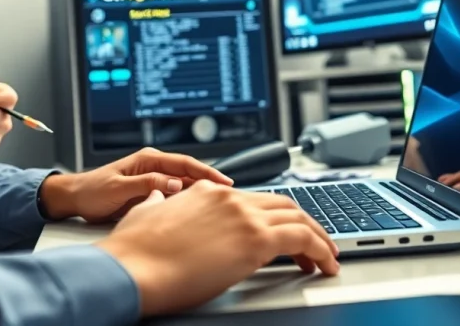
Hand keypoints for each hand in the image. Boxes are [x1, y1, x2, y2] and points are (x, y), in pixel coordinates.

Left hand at [38, 147, 233, 222]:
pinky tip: (199, 213)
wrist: (75, 200)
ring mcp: (153, 180)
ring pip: (185, 186)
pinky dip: (189, 203)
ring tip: (221, 205)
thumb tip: (174, 184)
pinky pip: (175, 197)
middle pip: (190, 174)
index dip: (207, 173)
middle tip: (231, 196)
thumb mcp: (119, 189)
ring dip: (202, 194)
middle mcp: (153, 167)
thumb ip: (147, 185)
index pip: (185, 164)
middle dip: (211, 184)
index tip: (224, 182)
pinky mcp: (151, 193)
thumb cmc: (92, 192)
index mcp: (148, 160)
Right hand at [96, 181, 339, 316]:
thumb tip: (158, 198)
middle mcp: (229, 198)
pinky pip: (303, 239)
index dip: (273, 217)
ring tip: (327, 258)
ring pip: (299, 218)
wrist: (132, 266)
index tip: (282, 233)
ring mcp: (244, 216)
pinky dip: (321, 250)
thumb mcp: (146, 214)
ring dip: (318, 238)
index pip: (254, 200)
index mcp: (206, 192)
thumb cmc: (134, 251)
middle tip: (314, 245)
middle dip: (303, 224)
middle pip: (282, 204)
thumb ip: (160, 204)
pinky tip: (325, 264)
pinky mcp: (256, 240)